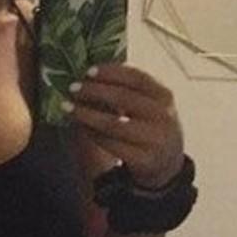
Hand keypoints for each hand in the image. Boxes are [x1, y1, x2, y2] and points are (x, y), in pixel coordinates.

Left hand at [64, 63, 184, 189]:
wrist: (168, 165)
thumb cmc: (151, 126)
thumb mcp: (151, 105)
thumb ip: (129, 90)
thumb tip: (90, 76)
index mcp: (164, 96)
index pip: (136, 78)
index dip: (112, 72)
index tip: (88, 71)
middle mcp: (162, 116)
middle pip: (123, 98)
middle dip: (94, 91)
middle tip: (72, 88)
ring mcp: (154, 139)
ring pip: (113, 123)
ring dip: (86, 114)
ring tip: (68, 107)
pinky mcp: (143, 159)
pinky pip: (111, 144)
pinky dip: (92, 133)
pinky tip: (80, 126)